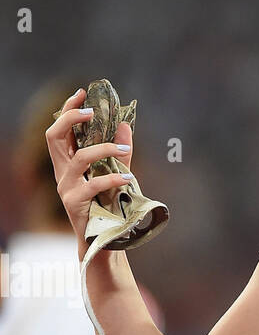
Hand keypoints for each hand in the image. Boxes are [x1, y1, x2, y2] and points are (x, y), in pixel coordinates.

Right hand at [45, 88, 134, 247]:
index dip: (68, 110)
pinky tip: (128, 178)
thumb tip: (125, 125)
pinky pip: (93, 185)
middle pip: (54, 136)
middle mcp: (62, 173)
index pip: (60, 130)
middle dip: (71, 119)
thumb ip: (120, 153)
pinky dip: (112, 178)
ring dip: (104, 149)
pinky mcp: (75, 204)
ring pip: (79, 158)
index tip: (82, 93)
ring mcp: (66, 188)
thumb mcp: (116, 175)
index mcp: (68, 163)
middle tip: (92, 112)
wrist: (104, 241)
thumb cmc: (109, 207)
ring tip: (125, 149)